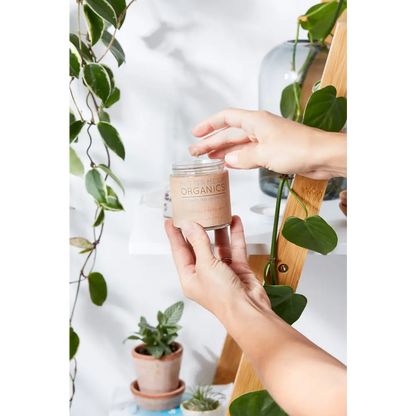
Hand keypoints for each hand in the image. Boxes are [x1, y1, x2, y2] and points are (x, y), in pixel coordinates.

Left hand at [164, 216, 270, 318]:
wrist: (248, 311)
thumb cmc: (223, 298)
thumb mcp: (205, 265)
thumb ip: (198, 243)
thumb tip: (189, 225)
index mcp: (190, 278)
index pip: (179, 252)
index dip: (174, 235)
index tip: (170, 221)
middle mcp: (205, 275)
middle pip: (198, 247)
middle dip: (198, 230)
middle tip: (194, 213)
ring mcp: (222, 272)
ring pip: (219, 246)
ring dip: (219, 231)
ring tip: (216, 214)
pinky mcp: (238, 270)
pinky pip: (236, 249)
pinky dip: (235, 236)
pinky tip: (235, 222)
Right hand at [189, 108, 346, 179]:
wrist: (322, 156)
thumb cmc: (298, 148)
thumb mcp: (265, 153)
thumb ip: (243, 157)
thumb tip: (228, 160)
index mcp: (256, 121)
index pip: (226, 118)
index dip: (209, 124)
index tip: (196, 133)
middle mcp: (259, 129)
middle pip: (229, 134)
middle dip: (212, 142)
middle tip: (196, 152)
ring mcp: (266, 141)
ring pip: (238, 146)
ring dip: (223, 152)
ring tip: (207, 159)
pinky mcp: (272, 153)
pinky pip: (249, 155)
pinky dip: (237, 160)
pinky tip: (229, 164)